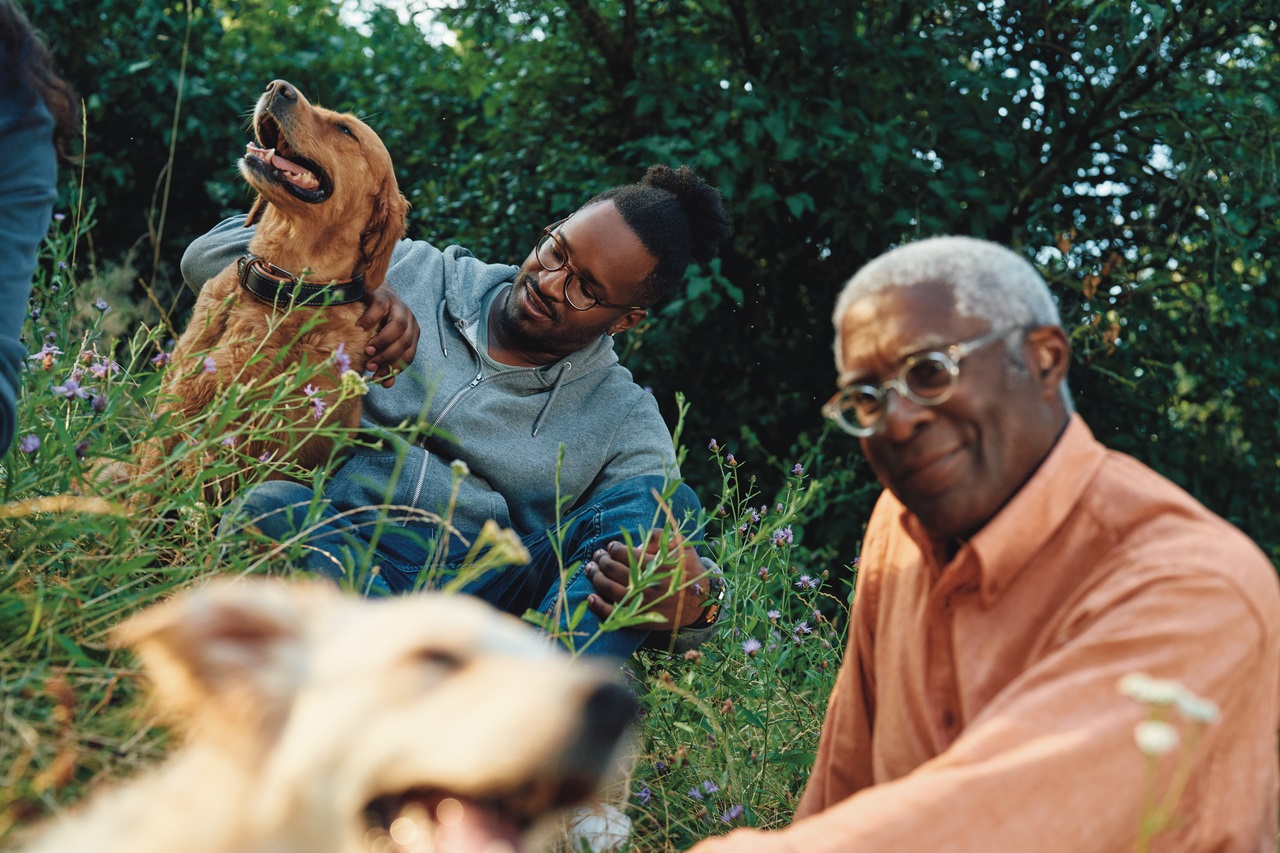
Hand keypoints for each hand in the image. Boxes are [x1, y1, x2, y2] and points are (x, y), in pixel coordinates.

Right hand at [359, 286, 419, 386]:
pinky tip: (359, 329)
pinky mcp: (384, 295)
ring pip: (398, 327)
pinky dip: (370, 321)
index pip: (409, 355)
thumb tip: (386, 384)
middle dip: (387, 357)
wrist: (371, 288)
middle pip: (405, 342)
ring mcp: (398, 305)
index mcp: (412, 333)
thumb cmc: (376, 320)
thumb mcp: (382, 342)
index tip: (378, 378)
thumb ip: (386, 361)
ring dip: (383, 342)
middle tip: (370, 365)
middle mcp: (409, 319)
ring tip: (368, 350)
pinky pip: (380, 309)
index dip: (394, 368)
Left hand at [585, 529, 711, 631]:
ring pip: (608, 589)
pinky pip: (614, 614)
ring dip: (595, 577)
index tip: (611, 547)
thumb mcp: (683, 546)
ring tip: (591, 569)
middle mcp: (647, 585)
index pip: (624, 554)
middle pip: (612, 570)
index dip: (613, 548)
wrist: (700, 602)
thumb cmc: (689, 570)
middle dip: (601, 560)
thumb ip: (661, 536)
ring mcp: (642, 603)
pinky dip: (598, 606)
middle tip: (598, 556)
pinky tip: (590, 597)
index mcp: (656, 566)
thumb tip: (639, 539)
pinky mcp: (639, 619)